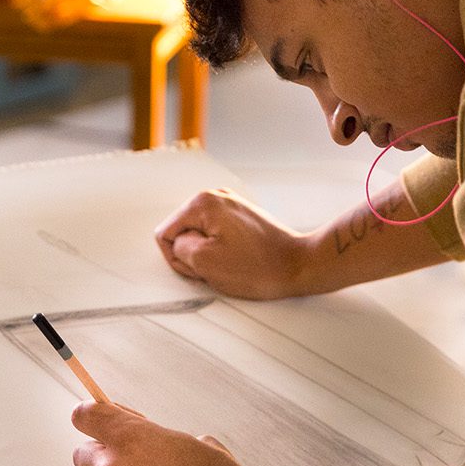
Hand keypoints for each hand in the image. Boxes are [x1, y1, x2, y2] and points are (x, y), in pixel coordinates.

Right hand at [155, 188, 313, 299]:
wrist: (300, 265)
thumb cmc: (259, 267)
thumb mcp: (206, 262)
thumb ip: (179, 247)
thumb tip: (178, 241)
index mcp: (203, 202)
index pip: (164, 233)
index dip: (177, 258)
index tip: (200, 268)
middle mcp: (215, 196)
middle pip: (182, 232)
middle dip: (193, 254)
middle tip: (217, 268)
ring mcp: (230, 205)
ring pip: (199, 235)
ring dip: (207, 254)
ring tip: (229, 264)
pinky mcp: (242, 217)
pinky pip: (216, 235)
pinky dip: (221, 250)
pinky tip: (237, 259)